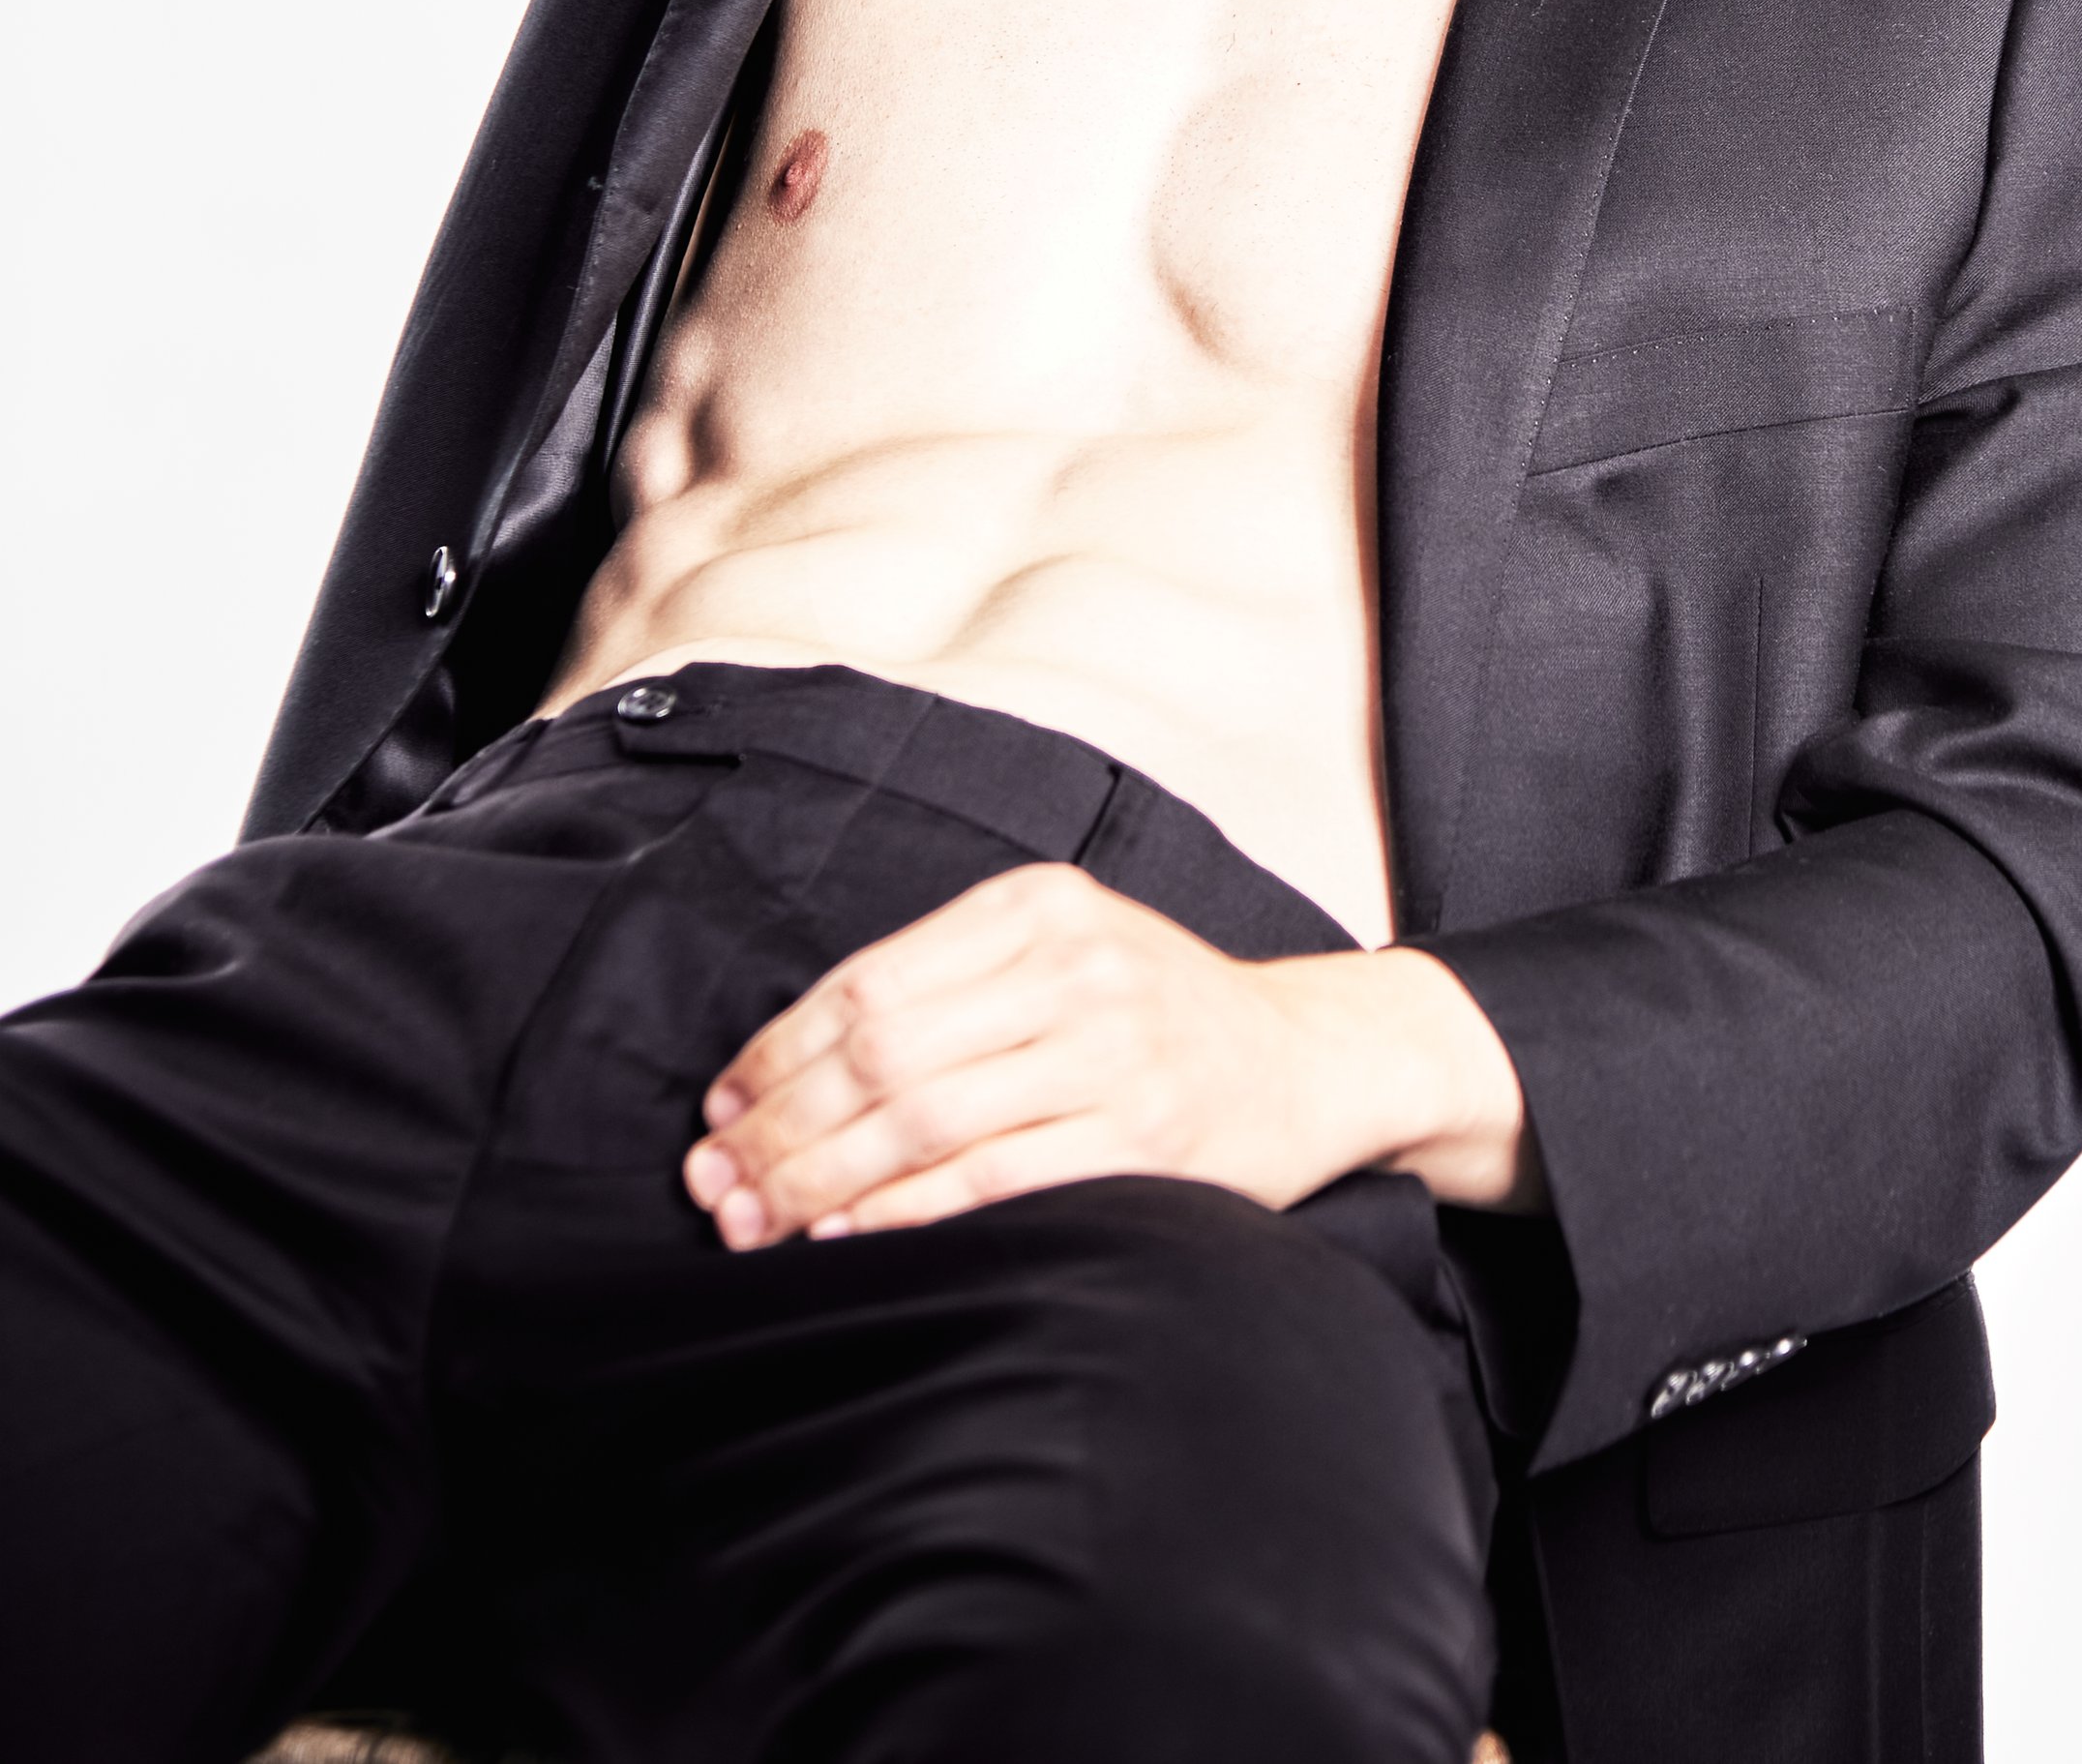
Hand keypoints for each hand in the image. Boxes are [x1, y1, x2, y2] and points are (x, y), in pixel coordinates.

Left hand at [682, 862, 1532, 1243]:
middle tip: (713, 1182)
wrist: (1310, 1058)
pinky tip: (847, 1233)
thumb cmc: (1160, 1012)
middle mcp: (1073, 965)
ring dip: (819, 1180)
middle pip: (881, 1052)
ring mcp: (1111, 1051)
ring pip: (923, 1119)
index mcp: (1037, 905)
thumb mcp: (1065, 948)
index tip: (720, 1108)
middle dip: (779, 1126)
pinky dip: (904, 1212)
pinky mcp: (1140, 1137)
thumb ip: (951, 983)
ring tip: (755, 1221)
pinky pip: (991, 1179)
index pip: (868, 981)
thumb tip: (788, 1067)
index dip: (777, 1053)